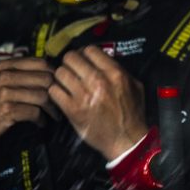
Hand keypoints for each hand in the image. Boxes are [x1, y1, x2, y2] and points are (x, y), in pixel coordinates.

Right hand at [0, 58, 58, 149]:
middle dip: (56, 92)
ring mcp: (4, 93)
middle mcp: (5, 76)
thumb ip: (20, 72)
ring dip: (51, 108)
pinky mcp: (6, 110)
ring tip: (53, 114)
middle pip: (45, 79)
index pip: (41, 63)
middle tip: (59, 102)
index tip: (59, 85)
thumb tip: (50, 72)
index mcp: (6, 65)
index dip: (54, 74)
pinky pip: (34, 112)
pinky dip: (41, 119)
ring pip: (42, 96)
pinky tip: (40, 122)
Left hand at [49, 45, 147, 160]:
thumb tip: (103, 60)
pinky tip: (62, 95)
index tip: (84, 60)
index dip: (84, 54)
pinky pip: (54, 91)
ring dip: (61, 77)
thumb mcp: (134, 86)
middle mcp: (98, 81)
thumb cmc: (131, 114)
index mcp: (114, 73)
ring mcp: (83, 95)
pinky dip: (56, 92)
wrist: (126, 139)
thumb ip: (119, 70)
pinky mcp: (72, 110)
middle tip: (72, 69)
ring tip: (66, 82)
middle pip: (71, 58)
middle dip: (70, 62)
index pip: (89, 50)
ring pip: (60, 73)